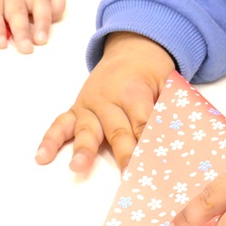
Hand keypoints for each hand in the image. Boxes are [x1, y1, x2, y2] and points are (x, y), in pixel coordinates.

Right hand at [35, 32, 175, 172]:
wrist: (132, 49)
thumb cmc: (153, 74)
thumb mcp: (168, 85)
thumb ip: (171, 111)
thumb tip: (183, 144)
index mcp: (135, 92)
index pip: (144, 124)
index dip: (150, 146)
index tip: (156, 167)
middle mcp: (110, 98)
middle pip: (118, 131)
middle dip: (124, 154)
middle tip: (128, 176)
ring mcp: (90, 104)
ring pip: (87, 129)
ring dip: (83, 149)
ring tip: (77, 167)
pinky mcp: (77, 108)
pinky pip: (61, 124)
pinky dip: (50, 140)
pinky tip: (41, 157)